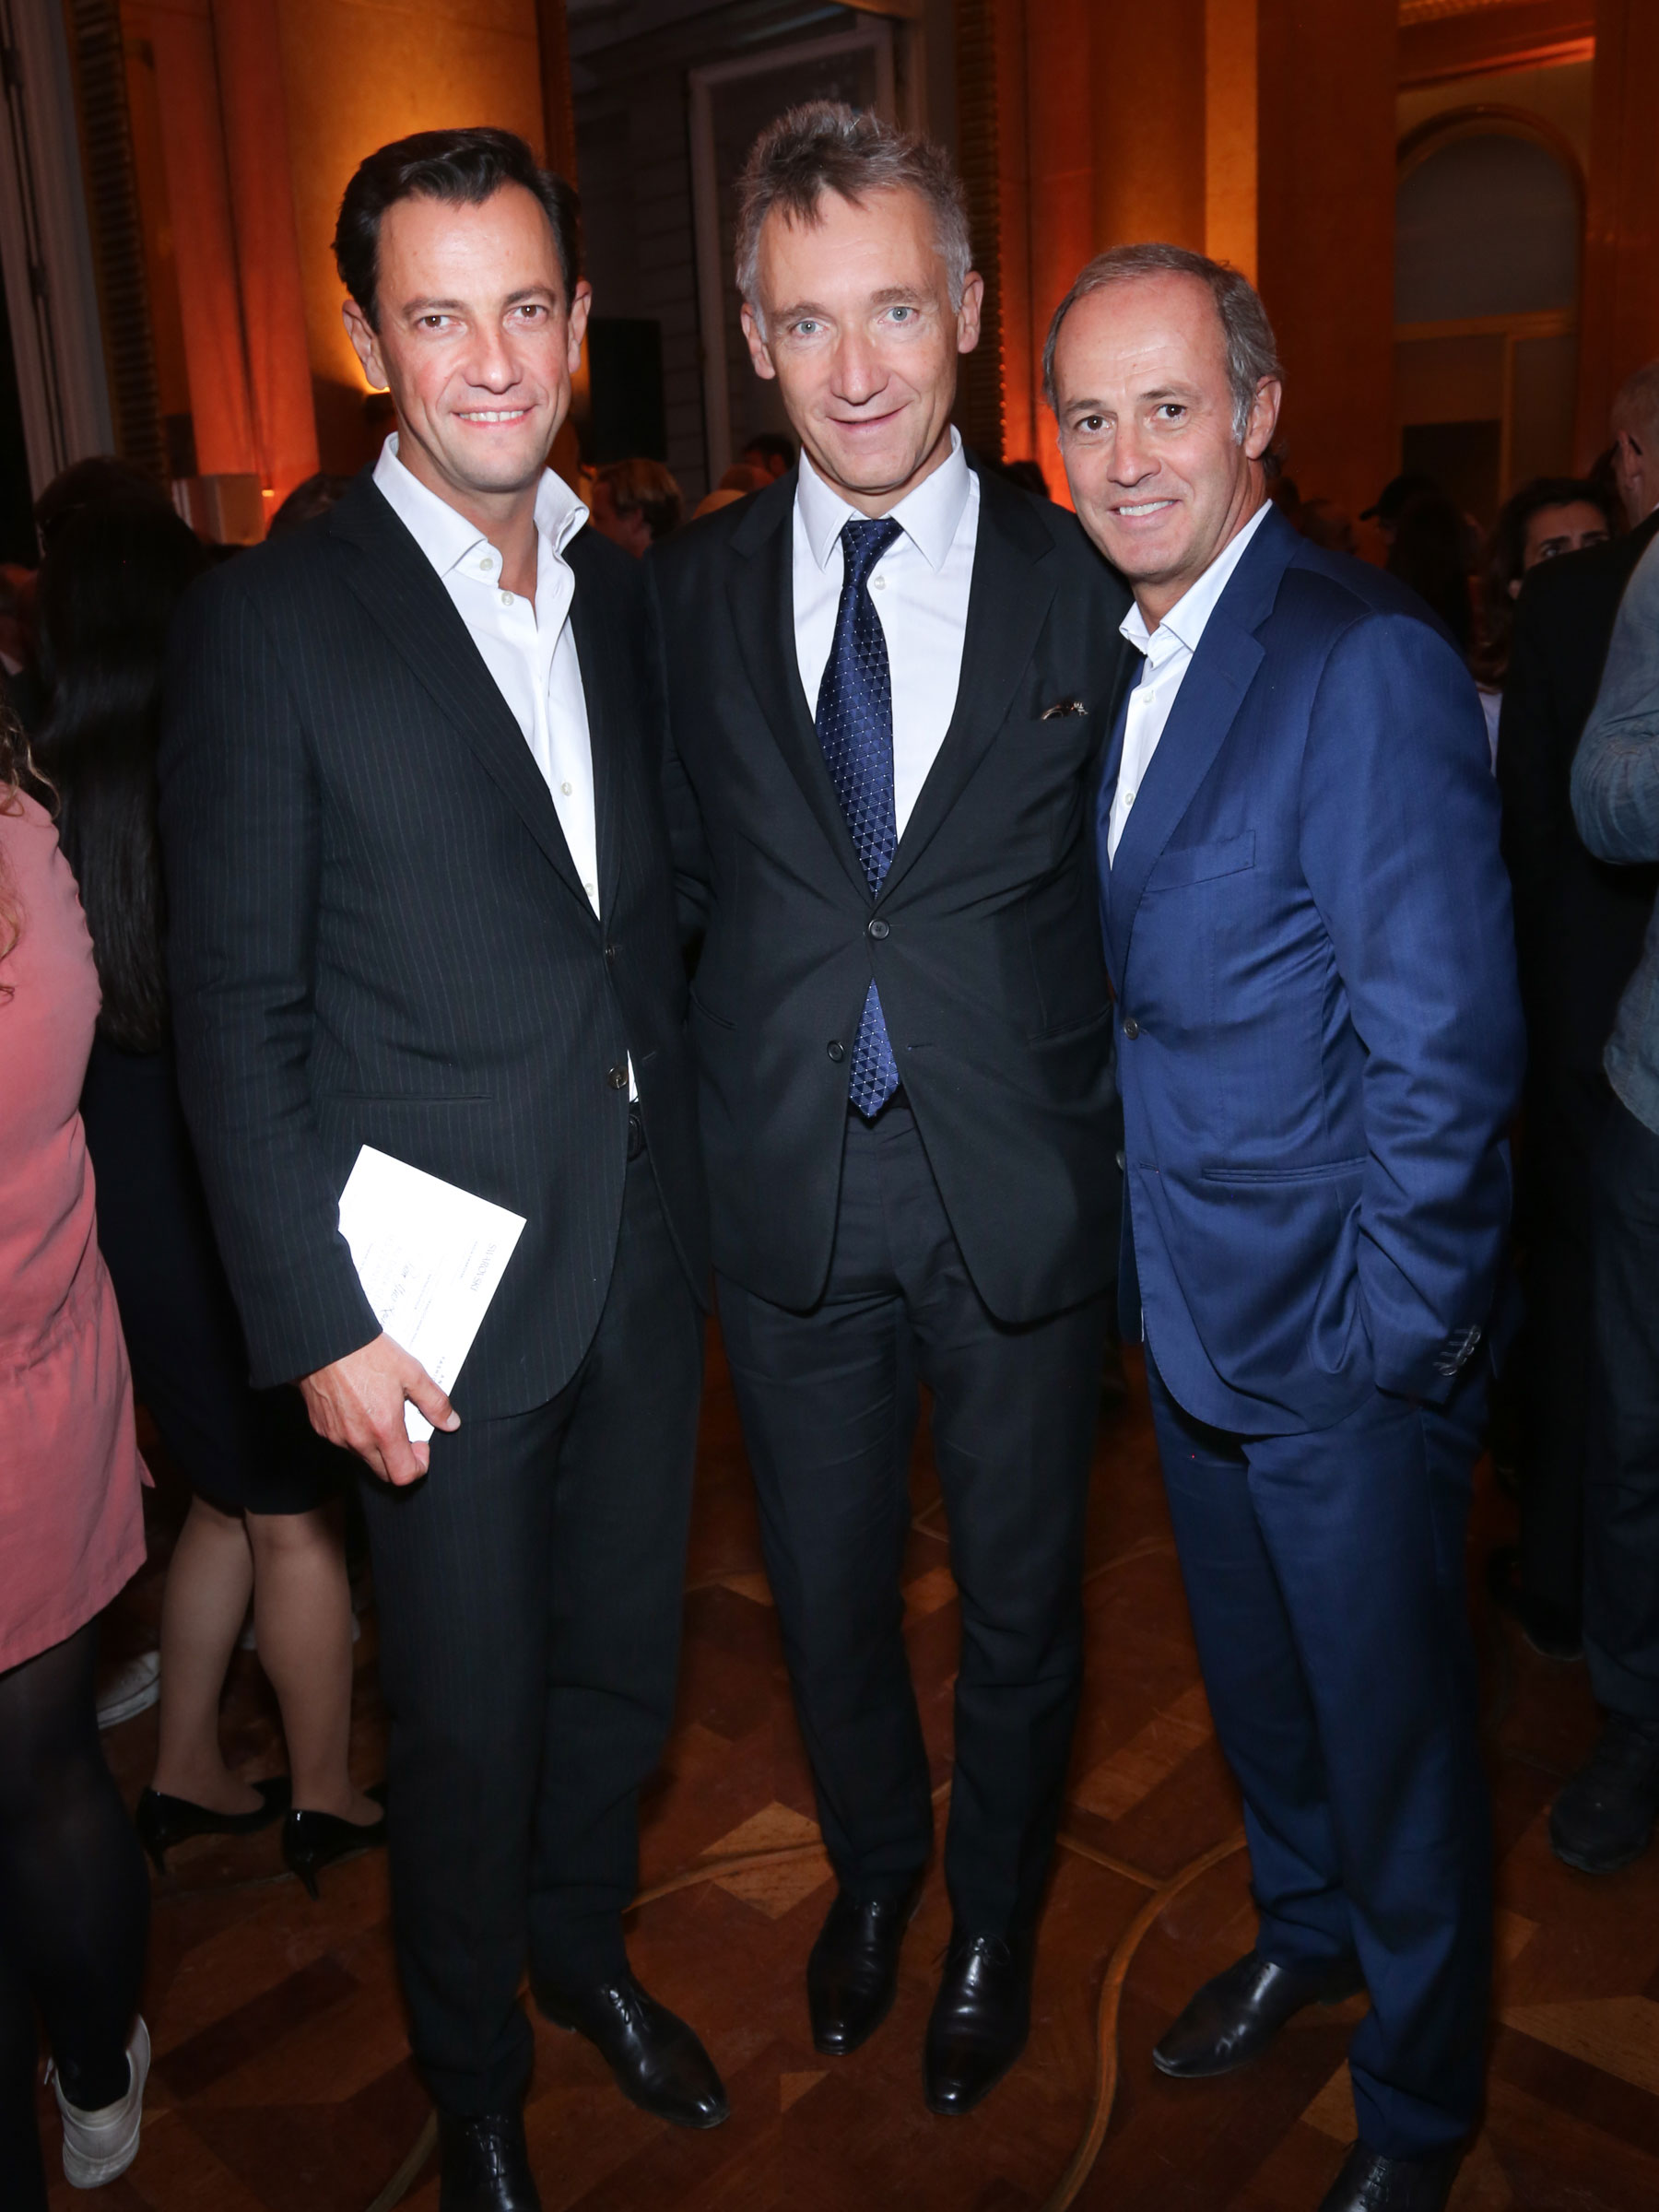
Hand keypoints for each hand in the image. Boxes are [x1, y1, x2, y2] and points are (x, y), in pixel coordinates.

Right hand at [298, 1333, 458, 1485]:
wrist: (327, 1341)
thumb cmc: (366, 1353)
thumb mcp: (412, 1373)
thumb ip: (435, 1402)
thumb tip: (450, 1422)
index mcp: (384, 1429)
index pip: (404, 1475)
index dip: (419, 1466)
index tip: (421, 1445)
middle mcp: (358, 1439)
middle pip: (384, 1472)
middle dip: (399, 1459)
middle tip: (405, 1431)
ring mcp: (336, 1436)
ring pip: (363, 1456)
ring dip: (377, 1445)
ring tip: (382, 1412)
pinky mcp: (321, 1428)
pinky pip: (343, 1441)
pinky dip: (356, 1433)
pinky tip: (360, 1408)